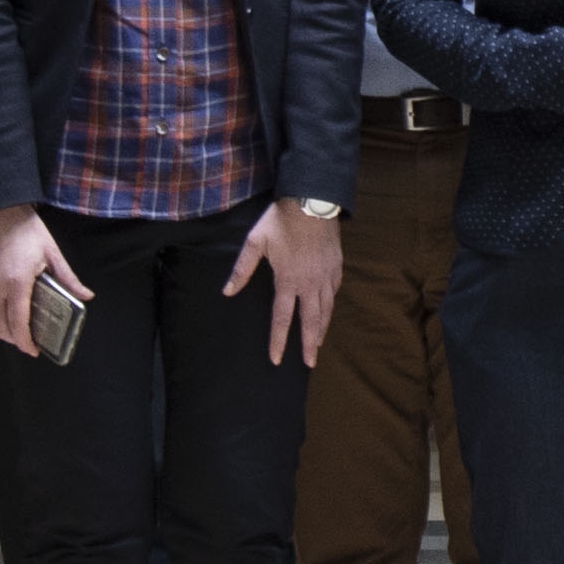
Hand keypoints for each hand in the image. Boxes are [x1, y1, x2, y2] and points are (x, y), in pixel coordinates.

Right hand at [0, 205, 79, 355]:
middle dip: (14, 339)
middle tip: (26, 340)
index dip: (24, 341)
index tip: (33, 350)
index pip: (18, 322)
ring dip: (0, 329)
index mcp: (17, 282)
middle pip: (0, 327)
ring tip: (13, 329)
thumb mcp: (52, 252)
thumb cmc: (26, 230)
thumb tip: (86, 296)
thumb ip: (68, 278)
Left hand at [234, 204, 342, 365]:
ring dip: (321, 329)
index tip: (276, 360)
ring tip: (318, 344)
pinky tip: (327, 311)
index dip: (278, 341)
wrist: (312, 200)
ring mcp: (325, 275)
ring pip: (326, 309)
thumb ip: (242, 270)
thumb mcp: (256, 242)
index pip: (281, 318)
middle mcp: (309, 283)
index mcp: (287, 280)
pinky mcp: (336, 266)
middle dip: (309, 345)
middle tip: (309, 363)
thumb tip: (227, 292)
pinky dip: (330, 306)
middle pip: (310, 321)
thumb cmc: (281, 221)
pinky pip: (334, 292)